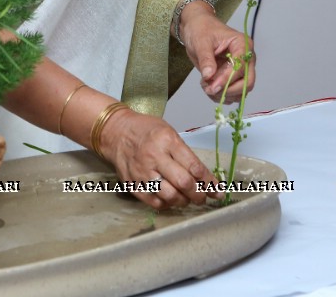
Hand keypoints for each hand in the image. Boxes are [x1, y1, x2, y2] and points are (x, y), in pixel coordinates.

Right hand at [97, 109, 215, 209]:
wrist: (116, 133)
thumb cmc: (147, 130)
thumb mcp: (169, 132)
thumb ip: (185, 154)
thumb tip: (204, 177)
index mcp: (167, 141)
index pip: (194, 166)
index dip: (209, 182)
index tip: (218, 190)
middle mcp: (154, 157)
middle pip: (183, 183)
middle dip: (199, 194)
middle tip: (204, 197)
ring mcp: (142, 172)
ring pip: (170, 196)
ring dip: (184, 201)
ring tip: (187, 198)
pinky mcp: (133, 184)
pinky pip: (154, 202)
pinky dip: (167, 204)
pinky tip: (171, 199)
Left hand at [179, 5, 255, 101]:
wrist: (196, 28)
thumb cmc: (201, 30)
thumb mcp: (201, 42)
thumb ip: (206, 59)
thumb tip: (209, 76)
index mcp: (243, 45)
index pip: (241, 67)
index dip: (228, 79)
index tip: (212, 86)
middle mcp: (246, 59)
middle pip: (247, 83)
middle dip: (228, 90)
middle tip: (209, 89)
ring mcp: (241, 69)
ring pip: (240, 91)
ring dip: (223, 94)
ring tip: (206, 85)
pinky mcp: (233, 77)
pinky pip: (232, 93)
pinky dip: (220, 95)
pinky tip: (207, 86)